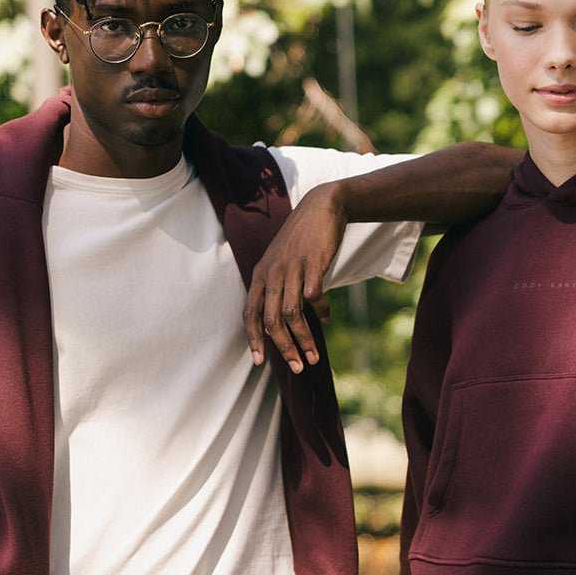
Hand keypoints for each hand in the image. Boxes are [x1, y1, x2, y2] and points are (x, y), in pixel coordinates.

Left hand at [242, 182, 341, 372]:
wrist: (321, 207)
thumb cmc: (300, 240)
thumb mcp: (282, 263)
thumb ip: (281, 290)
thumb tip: (292, 320)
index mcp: (260, 276)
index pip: (250, 313)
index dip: (253, 339)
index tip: (259, 362)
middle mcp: (272, 273)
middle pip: (271, 320)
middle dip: (283, 348)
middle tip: (296, 368)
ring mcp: (292, 268)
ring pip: (292, 313)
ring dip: (303, 339)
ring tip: (313, 357)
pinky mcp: (313, 263)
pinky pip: (314, 295)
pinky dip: (320, 311)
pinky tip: (325, 319)